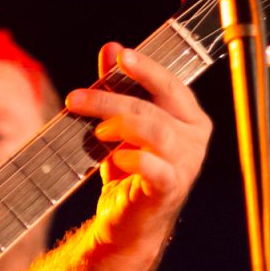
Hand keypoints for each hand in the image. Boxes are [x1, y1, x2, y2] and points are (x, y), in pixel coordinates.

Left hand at [65, 44, 211, 252]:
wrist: (127, 223)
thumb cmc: (128, 170)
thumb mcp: (120, 124)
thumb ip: (119, 87)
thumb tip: (112, 48)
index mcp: (189, 118)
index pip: (170, 84)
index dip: (146, 69)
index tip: (120, 56)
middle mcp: (193, 139)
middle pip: (154, 106)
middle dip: (111, 98)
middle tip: (76, 98)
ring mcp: (186, 164)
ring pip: (154, 131)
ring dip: (118, 124)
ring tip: (95, 131)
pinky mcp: (170, 189)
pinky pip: (156, 168)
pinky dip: (133, 158)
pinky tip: (114, 157)